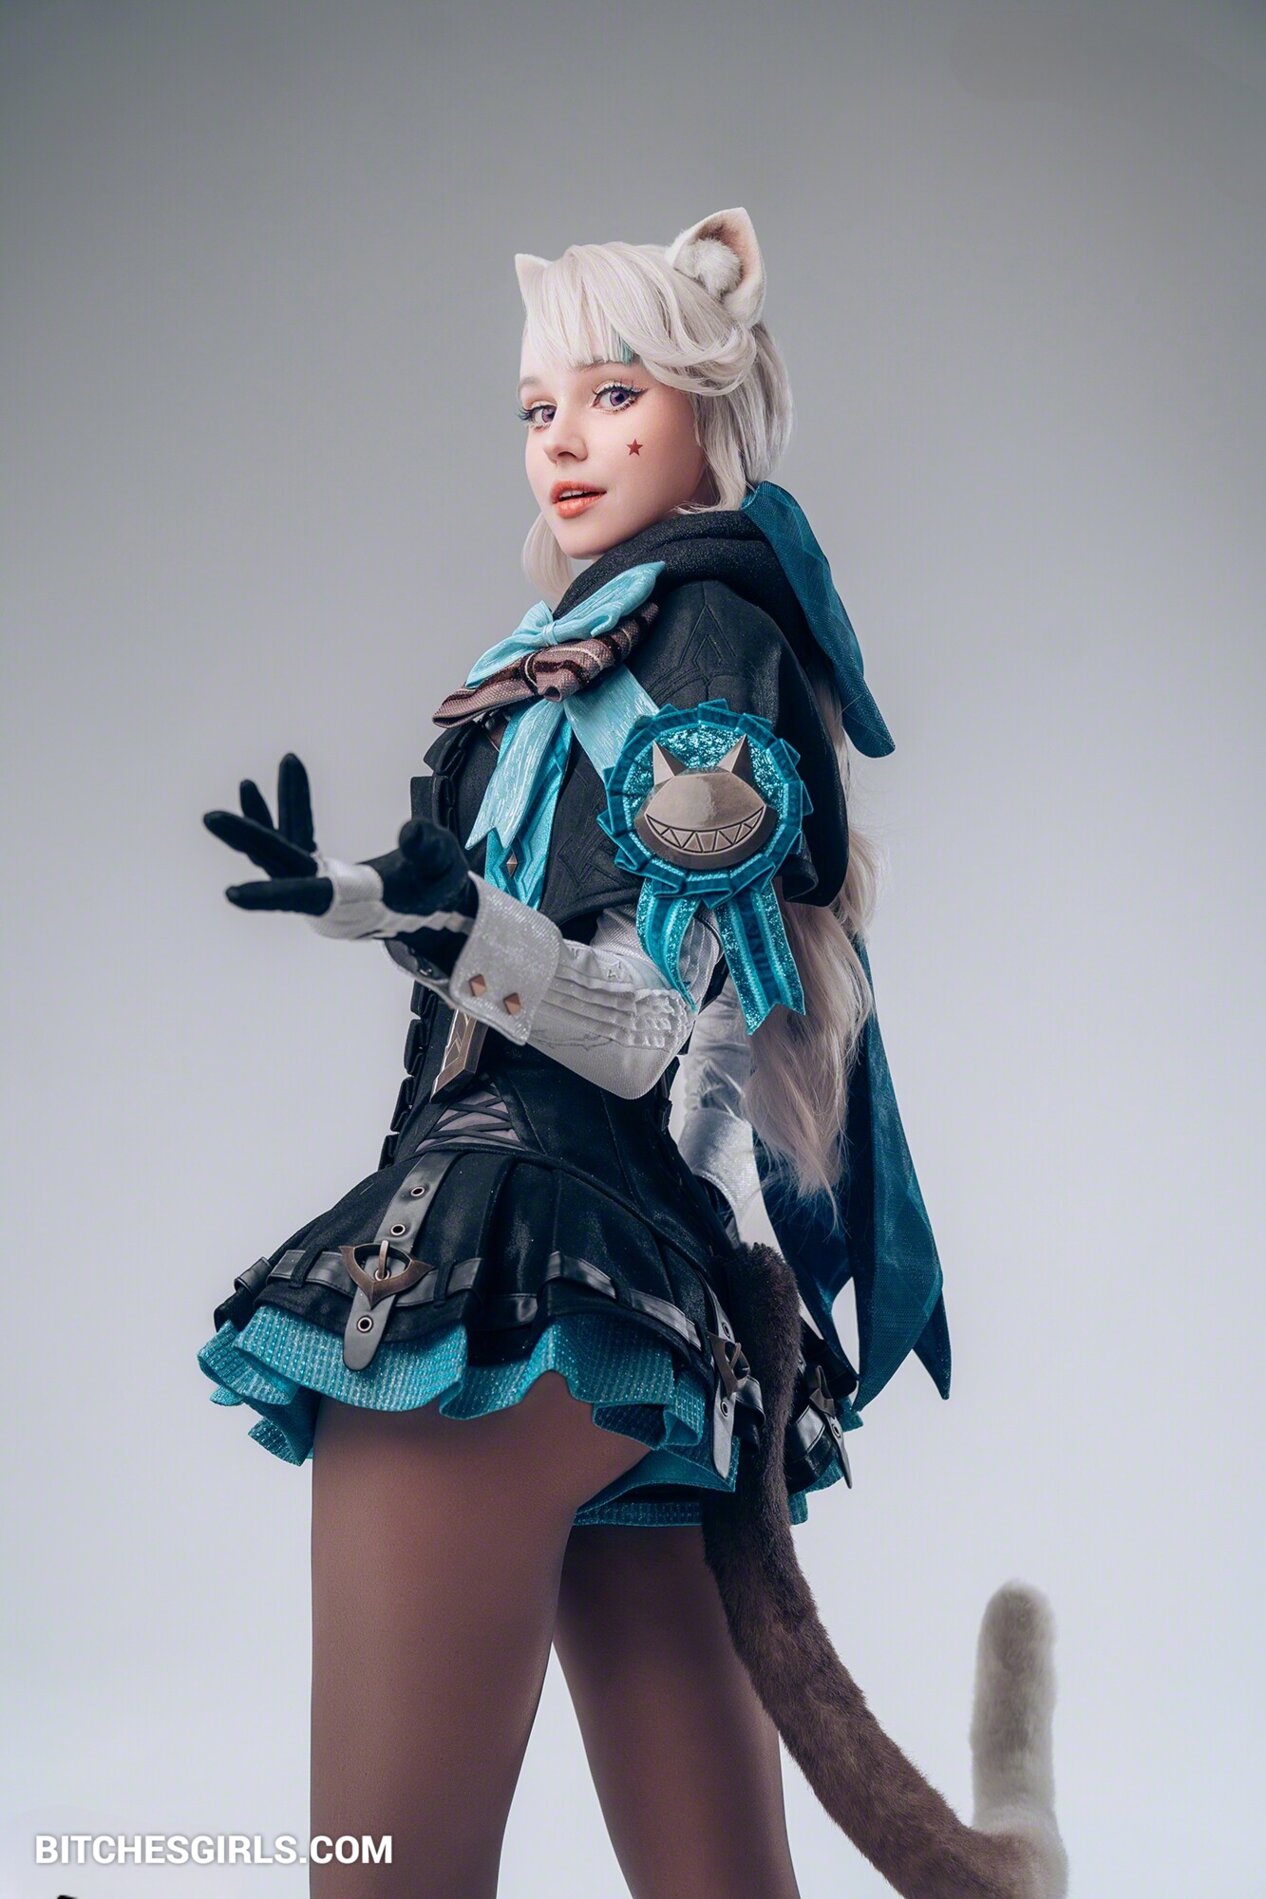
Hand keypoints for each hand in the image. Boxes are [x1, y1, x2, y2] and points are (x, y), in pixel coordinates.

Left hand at [204, 754, 475, 939]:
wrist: (424, 906)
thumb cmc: (431, 890)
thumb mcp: (442, 869)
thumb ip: (429, 849)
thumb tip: (409, 831)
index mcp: (346, 900)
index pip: (305, 893)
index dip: (271, 894)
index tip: (231, 894)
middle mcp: (320, 894)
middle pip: (277, 864)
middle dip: (246, 838)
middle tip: (210, 818)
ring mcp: (313, 880)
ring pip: (278, 845)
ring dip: (262, 815)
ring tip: (246, 783)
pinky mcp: (312, 868)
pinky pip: (287, 836)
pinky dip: (280, 810)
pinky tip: (255, 788)